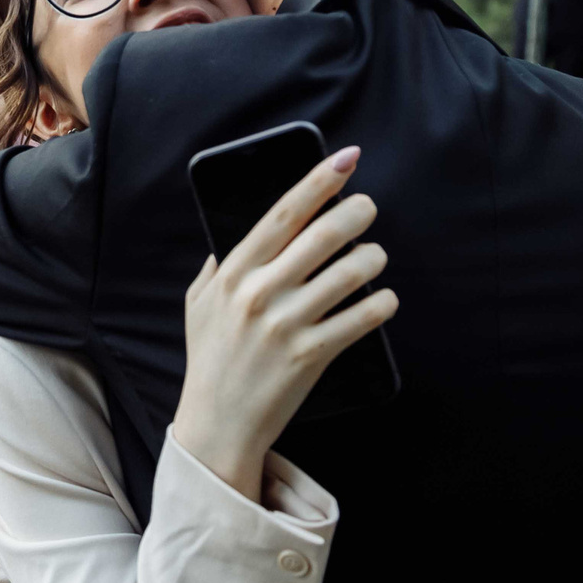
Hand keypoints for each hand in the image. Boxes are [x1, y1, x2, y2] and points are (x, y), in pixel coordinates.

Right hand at [170, 146, 397, 500]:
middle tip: (368, 207)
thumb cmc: (210, 360)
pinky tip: (384, 299)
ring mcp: (288, 325)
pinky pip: (363, 318)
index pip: (284, 213)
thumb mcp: (198, 305)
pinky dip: (382, 303)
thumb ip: (217, 267)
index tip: (346, 159)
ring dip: (372, 257)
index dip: (318, 180)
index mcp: (235, 272)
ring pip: (350, 273)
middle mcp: (261, 293)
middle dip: (357, 212)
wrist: (218, 424)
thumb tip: (239, 236)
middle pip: (323, 235)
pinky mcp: (312, 355)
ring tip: (374, 257)